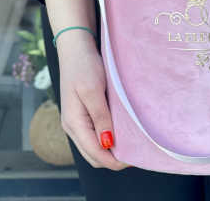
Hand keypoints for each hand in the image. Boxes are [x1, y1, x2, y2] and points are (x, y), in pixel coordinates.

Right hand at [56, 30, 129, 170]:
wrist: (75, 47)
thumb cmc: (84, 66)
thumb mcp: (93, 90)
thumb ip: (100, 117)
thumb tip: (109, 143)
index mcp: (74, 123)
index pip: (95, 154)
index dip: (115, 161)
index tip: (136, 157)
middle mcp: (72, 127)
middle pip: (94, 156)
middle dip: (114, 158)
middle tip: (137, 151)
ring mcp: (76, 121)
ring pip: (94, 147)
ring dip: (111, 149)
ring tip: (132, 143)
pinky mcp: (81, 114)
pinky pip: (94, 135)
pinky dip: (107, 138)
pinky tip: (121, 131)